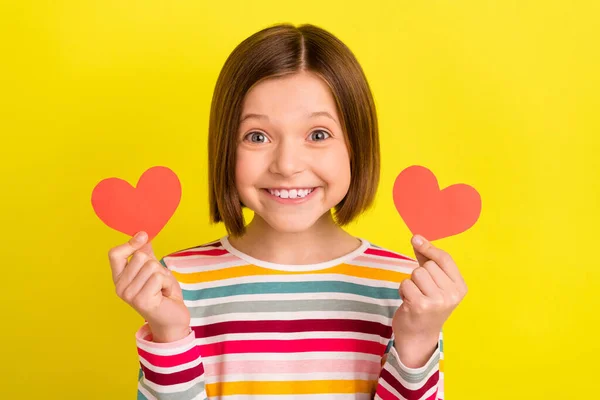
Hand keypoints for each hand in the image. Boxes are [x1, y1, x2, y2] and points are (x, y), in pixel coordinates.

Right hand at [108, 231, 190, 342]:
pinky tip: (164, 294)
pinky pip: (158, 277)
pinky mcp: (141, 300)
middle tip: (158, 282)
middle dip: (156, 265)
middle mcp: (120, 287)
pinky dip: (167, 283)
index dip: (129, 243)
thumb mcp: (155, 271)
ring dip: (163, 275)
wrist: (173, 319)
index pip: (115, 254)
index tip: (143, 236)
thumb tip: (143, 235)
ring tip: (162, 289)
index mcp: (120, 279)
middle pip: (139, 256)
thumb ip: (147, 255)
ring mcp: (129, 295)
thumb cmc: (164, 295)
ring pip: (151, 266)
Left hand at [392, 234, 467, 367]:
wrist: (418, 336)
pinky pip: (405, 283)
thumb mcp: (434, 284)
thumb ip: (427, 260)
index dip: (429, 247)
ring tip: (415, 296)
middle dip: (419, 274)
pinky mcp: (420, 305)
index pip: (445, 259)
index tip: (415, 238)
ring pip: (416, 273)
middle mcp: (452, 295)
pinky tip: (408, 302)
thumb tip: (417, 238)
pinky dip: (402, 290)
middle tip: (421, 291)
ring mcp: (437, 301)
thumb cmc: (426, 305)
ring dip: (410, 282)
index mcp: (460, 288)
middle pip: (428, 265)